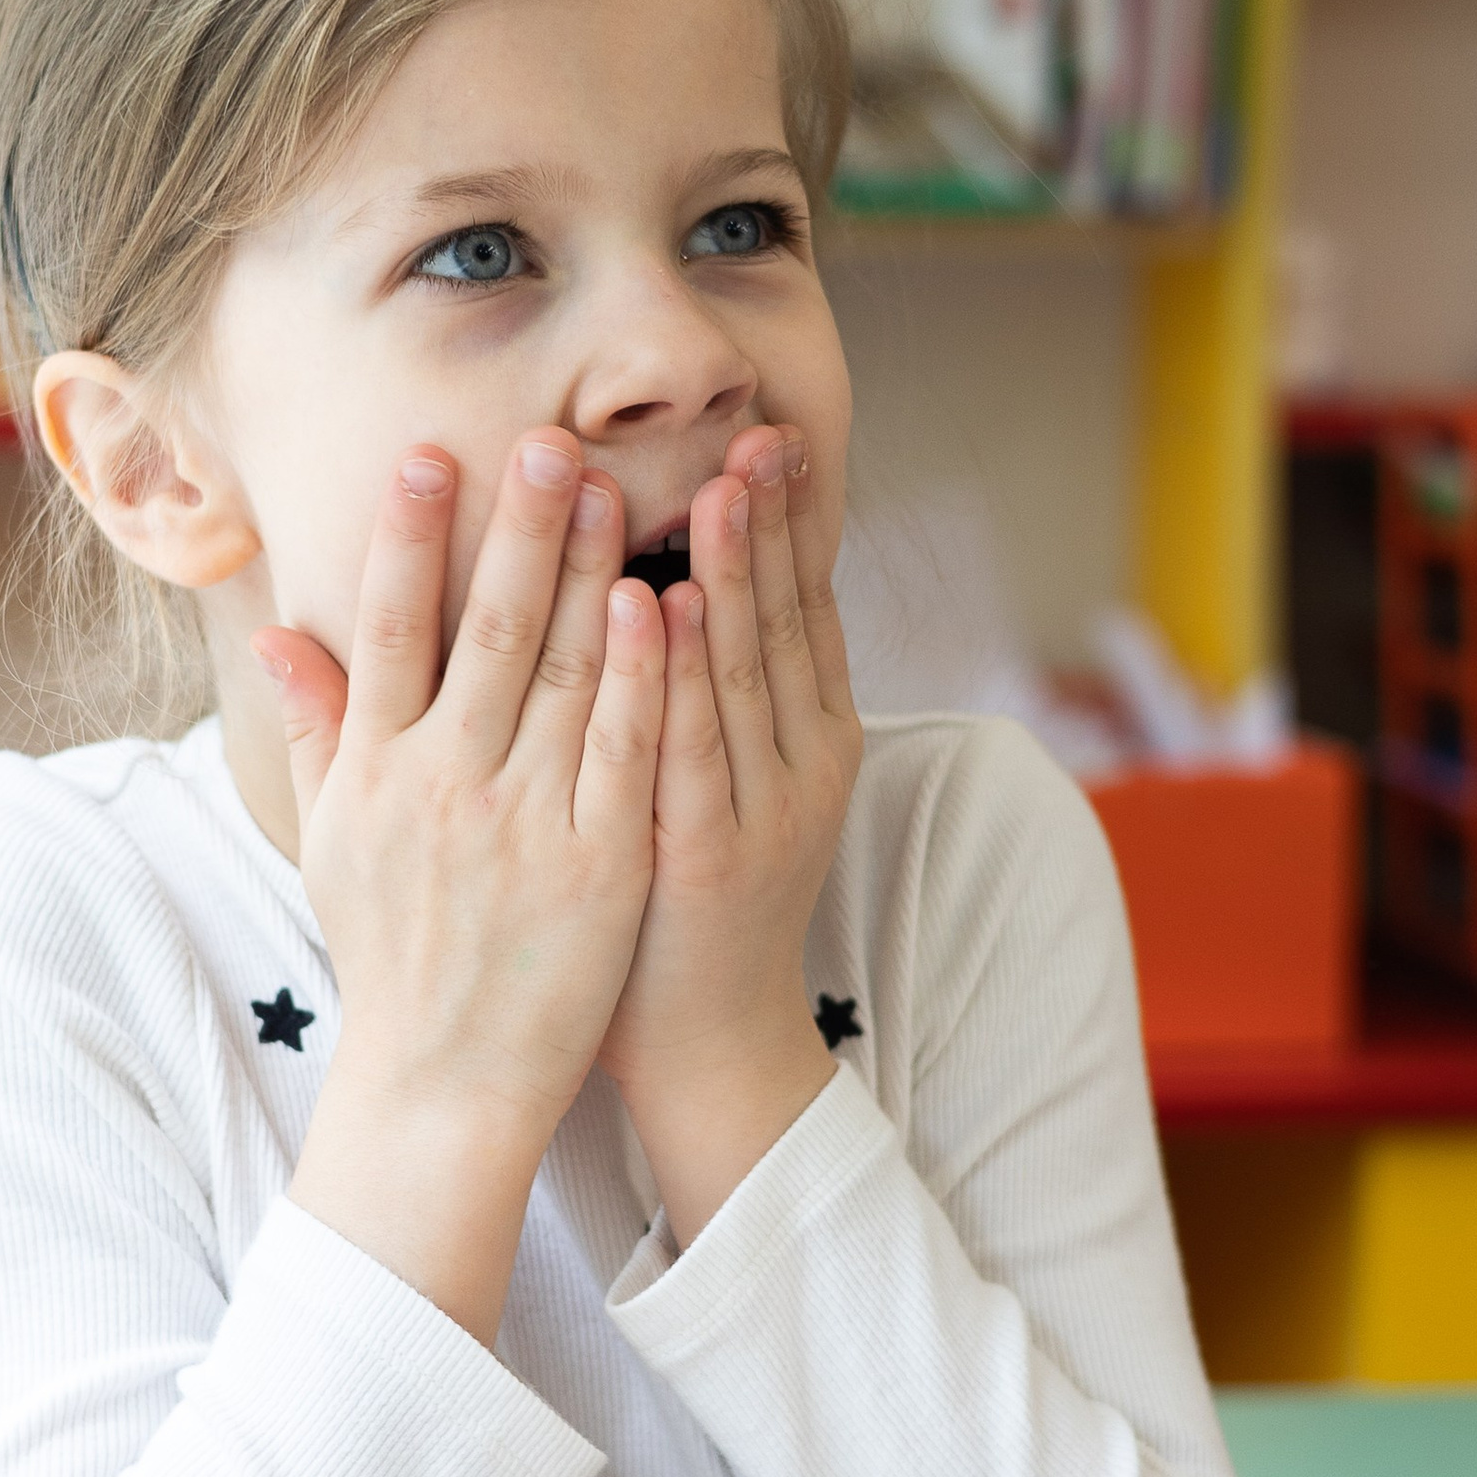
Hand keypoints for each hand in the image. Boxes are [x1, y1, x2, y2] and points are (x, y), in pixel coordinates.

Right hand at [254, 430, 665, 1342]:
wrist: (444, 1082)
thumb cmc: (391, 955)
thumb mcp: (331, 842)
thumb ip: (316, 730)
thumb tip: (276, 635)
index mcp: (374, 773)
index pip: (388, 628)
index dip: (408, 536)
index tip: (430, 454)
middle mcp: (442, 787)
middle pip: (486, 631)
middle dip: (518, 527)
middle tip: (547, 439)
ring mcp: (524, 824)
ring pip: (565, 675)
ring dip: (590, 573)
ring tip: (614, 487)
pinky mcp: (599, 863)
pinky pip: (625, 750)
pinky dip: (642, 674)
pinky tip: (659, 604)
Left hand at [600, 423, 862, 1248]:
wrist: (703, 1044)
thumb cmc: (685, 904)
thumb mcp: (719, 782)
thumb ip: (714, 692)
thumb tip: (691, 587)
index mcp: (808, 743)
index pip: (804, 611)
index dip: (792, 524)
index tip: (772, 435)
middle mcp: (800, 767)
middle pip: (788, 624)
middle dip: (774, 524)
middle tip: (760, 432)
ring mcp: (759, 812)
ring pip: (749, 674)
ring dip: (736, 573)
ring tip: (720, 485)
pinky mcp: (703, 856)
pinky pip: (693, 749)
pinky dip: (682, 675)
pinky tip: (668, 606)